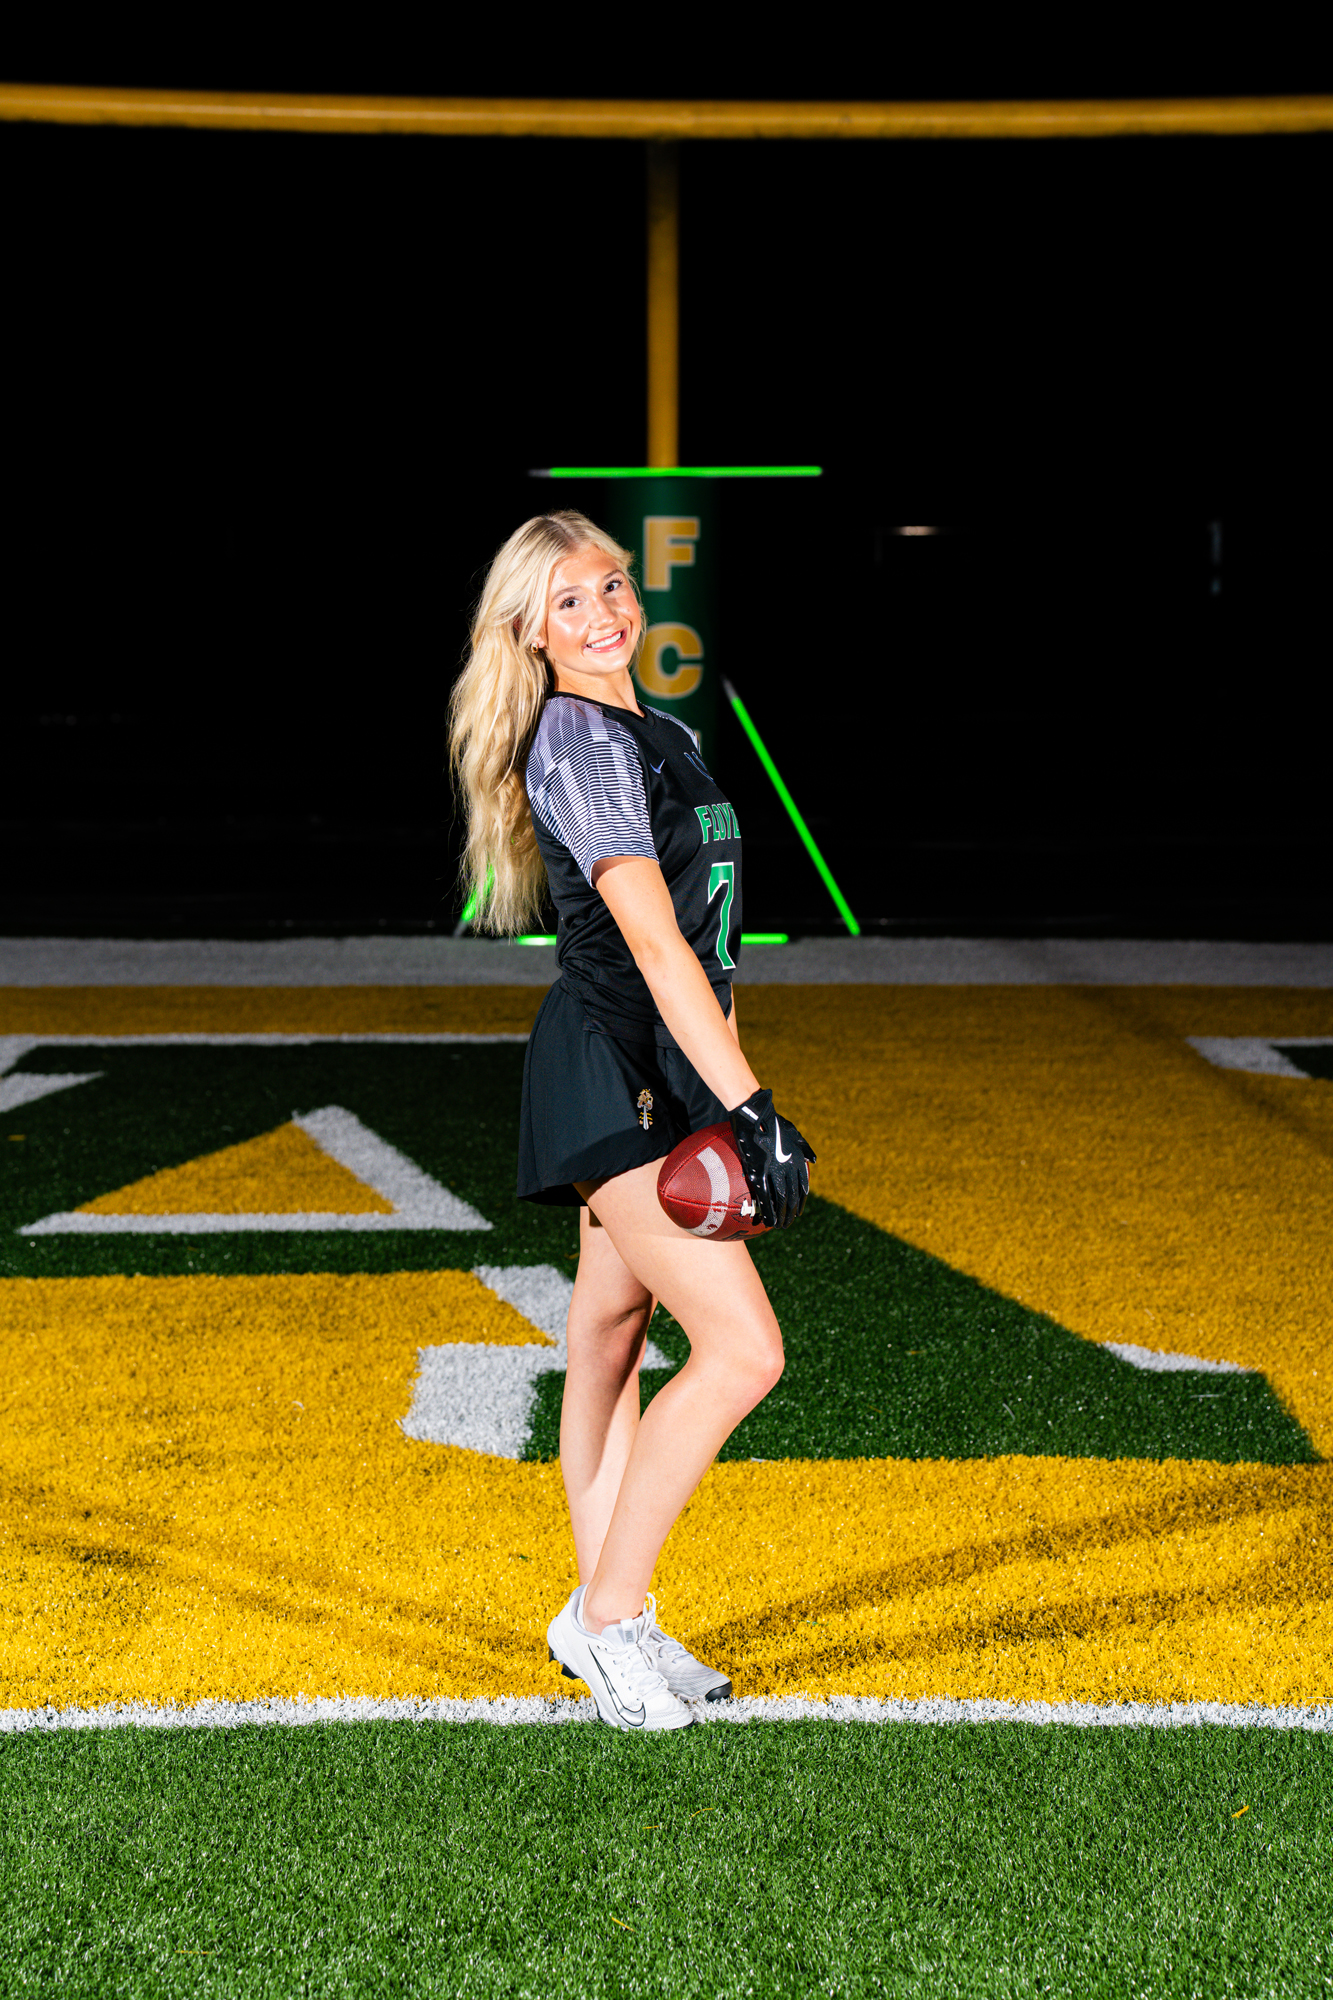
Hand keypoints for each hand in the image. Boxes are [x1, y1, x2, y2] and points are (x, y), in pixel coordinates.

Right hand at [728, 1088, 815, 1229]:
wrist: (756, 1115)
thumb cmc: (773, 1121)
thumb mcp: (794, 1132)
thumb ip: (805, 1147)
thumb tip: (815, 1160)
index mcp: (798, 1162)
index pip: (802, 1188)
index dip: (801, 1202)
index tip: (798, 1212)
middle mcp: (789, 1169)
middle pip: (793, 1198)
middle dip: (791, 1213)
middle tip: (788, 1224)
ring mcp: (774, 1172)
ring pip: (781, 1201)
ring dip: (782, 1216)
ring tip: (780, 1227)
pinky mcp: (759, 1172)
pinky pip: (765, 1197)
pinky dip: (768, 1212)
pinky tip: (767, 1222)